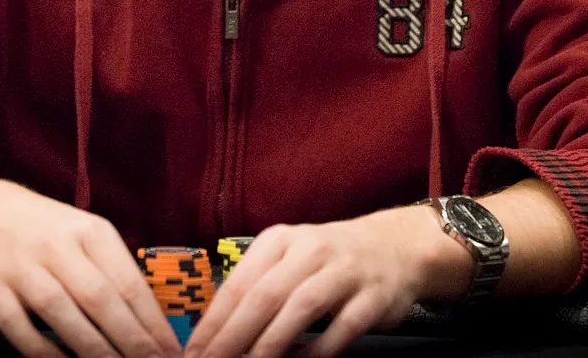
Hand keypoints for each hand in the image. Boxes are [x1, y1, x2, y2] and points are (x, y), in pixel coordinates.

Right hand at [0, 179, 180, 357]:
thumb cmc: (48, 232)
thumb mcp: (87, 235)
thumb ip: (114, 271)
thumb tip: (151, 321)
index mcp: (89, 232)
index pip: (128, 282)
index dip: (152, 322)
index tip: (171, 350)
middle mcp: (56, 247)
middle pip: (99, 299)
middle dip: (130, 340)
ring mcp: (22, 270)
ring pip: (62, 314)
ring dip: (93, 349)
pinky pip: (21, 330)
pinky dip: (46, 352)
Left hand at [186, 207, 437, 357]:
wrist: (392, 248)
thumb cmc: (327, 261)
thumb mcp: (288, 259)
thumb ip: (255, 288)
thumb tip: (213, 332)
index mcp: (280, 240)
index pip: (239, 283)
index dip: (214, 322)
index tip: (195, 352)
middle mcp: (311, 249)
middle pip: (265, 295)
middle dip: (234, 337)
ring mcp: (344, 271)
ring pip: (301, 308)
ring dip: (271, 344)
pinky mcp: (372, 296)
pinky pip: (342, 328)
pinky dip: (318, 350)